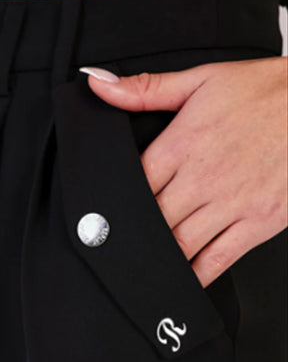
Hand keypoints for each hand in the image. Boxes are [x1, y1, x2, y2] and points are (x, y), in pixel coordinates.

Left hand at [79, 57, 287, 287]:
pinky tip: (181, 282)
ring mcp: (231, 204)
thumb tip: (97, 84)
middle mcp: (201, 179)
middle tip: (121, 244)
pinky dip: (195, 276)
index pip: (134, 183)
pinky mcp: (258, 222)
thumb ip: (146, 89)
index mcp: (181, 145)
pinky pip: (218, 259)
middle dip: (135, 233)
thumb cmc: (264, 92)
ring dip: (158, 257)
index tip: (105, 214)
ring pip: (179, 244)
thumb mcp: (201, 79)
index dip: (117, 201)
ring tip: (143, 267)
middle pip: (152, 218)